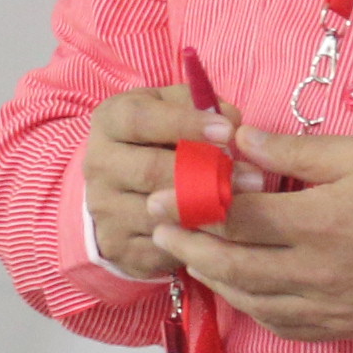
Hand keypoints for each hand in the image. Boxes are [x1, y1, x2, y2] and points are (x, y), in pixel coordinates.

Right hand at [85, 84, 241, 282]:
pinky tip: (224, 234)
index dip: (185, 124)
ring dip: (208, 212)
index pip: (141, 120)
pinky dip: (197, 242)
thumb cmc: (155, 139)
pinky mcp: (118, 245)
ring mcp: (105, 209)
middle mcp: (99, 165)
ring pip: (160, 214)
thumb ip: (198, 105)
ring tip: (247, 207)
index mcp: (109, 122)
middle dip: (206, 175)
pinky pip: (163, 247)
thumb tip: (231, 120)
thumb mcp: (169, 108)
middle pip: (151, 170)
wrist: (118, 188)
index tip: (228, 131)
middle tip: (254, 177)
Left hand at [165, 126, 352, 342]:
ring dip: (213, 278)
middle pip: (233, 265)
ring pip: (251, 300)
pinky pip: (282, 325)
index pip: (236, 219)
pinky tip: (239, 291)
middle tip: (157, 229)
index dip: (191, 207)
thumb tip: (241, 141)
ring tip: (188, 256)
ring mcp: (328, 306)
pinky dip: (252, 307)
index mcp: (318, 224)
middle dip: (189, 246)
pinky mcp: (342, 327)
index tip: (161, 195)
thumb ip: (295, 154)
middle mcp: (316, 273)